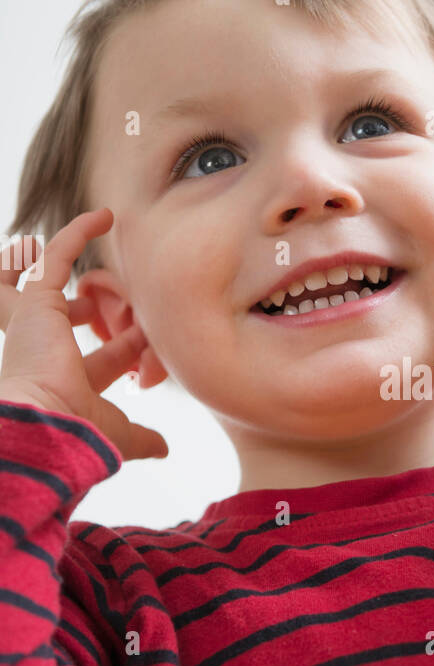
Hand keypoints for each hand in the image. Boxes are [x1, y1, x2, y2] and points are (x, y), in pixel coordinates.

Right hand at [0, 208, 168, 460]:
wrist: (47, 423)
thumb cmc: (76, 433)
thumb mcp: (118, 434)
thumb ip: (141, 438)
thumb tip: (165, 449)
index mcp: (66, 382)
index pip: (105, 358)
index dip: (131, 346)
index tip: (159, 340)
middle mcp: (46, 350)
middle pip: (67, 314)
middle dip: (92, 305)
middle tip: (123, 298)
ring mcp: (37, 323)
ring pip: (48, 278)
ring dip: (74, 261)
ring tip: (106, 235)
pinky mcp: (38, 299)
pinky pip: (58, 254)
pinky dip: (79, 233)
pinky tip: (106, 216)